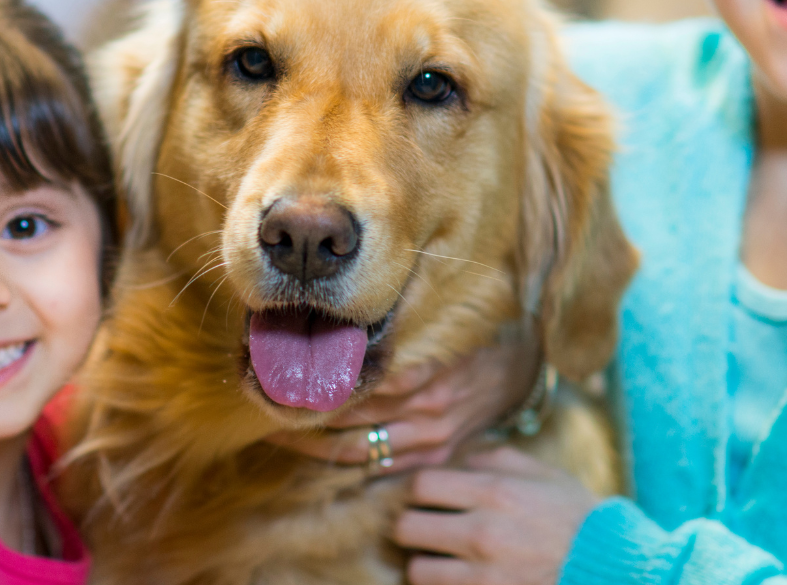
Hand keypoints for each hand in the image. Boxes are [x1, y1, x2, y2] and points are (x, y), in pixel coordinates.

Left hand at [263, 334, 537, 472]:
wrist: (520, 372)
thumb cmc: (472, 337)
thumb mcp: (439, 325)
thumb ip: (396, 331)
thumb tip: (338, 321)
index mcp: (424, 376)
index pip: (357, 387)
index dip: (314, 385)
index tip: (278, 377)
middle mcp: (426, 411)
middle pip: (350, 422)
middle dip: (303, 418)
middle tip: (265, 406)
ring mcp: (431, 439)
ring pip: (360, 450)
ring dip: (315, 445)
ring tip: (277, 435)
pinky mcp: (436, 456)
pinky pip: (383, 466)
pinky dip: (349, 460)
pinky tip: (319, 451)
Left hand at [395, 446, 599, 584]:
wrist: (611, 569)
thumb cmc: (578, 519)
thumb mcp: (544, 474)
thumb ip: (497, 458)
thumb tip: (461, 459)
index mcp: (495, 492)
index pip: (421, 485)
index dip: (418, 490)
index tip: (427, 496)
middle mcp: (482, 533)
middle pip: (406, 527)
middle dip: (411, 525)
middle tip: (426, 527)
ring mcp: (483, 574)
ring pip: (417, 569)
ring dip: (425, 563)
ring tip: (441, 558)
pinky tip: (459, 577)